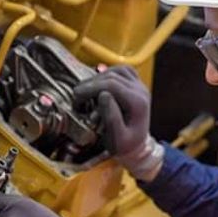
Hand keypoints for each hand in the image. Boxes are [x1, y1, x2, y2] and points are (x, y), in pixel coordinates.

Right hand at [73, 65, 163, 179]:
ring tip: (85, 90)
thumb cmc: (125, 145)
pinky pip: (122, 70)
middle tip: (76, 97)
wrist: (137, 146)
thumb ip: (111, 118)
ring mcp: (140, 85)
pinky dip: (108, 73)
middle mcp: (141, 90)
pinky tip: (98, 83)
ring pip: (117, 70)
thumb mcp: (117, 139)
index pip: (112, 85)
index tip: (76, 97)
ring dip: (98, 78)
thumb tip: (103, 95)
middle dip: (90, 84)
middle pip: (113, 76)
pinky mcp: (136, 84)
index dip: (90, 88)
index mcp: (138, 103)